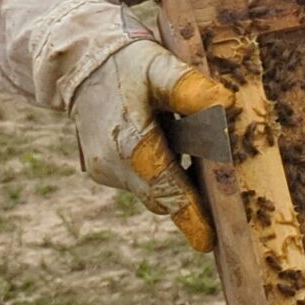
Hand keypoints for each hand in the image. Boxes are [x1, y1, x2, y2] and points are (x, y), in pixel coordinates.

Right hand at [69, 39, 231, 251]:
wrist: (78, 64)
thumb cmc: (127, 63)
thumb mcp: (161, 67)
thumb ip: (190, 87)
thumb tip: (226, 102)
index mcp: (130, 144)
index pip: (166, 189)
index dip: (190, 215)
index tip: (208, 241)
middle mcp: (112, 165)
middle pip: (162, 196)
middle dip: (191, 198)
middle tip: (224, 193)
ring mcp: (104, 171)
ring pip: (151, 189)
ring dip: (175, 179)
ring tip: (193, 147)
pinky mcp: (102, 170)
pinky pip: (139, 180)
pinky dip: (158, 171)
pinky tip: (170, 141)